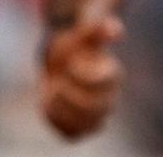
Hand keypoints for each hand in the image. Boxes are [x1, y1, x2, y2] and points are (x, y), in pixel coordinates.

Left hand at [40, 14, 123, 138]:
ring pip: (87, 125)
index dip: (83, 75)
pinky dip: (57, 122)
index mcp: (111, 75)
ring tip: (50, 94)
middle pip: (97, 108)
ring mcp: (95, 115)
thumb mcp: (81, 35)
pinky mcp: (80, 126)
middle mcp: (108, 98)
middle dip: (71, 96)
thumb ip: (96, 30)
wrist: (60, 62)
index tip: (69, 65)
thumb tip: (115, 27)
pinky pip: (71, 134)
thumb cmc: (73, 47)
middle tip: (56, 84)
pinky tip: (46, 105)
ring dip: (64, 111)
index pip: (104, 82)